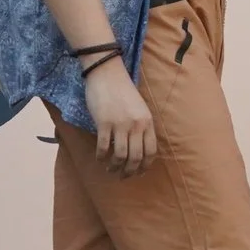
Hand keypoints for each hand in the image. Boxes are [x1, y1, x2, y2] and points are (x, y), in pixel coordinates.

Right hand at [86, 57, 156, 177]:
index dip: (145, 166)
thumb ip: (141, 127)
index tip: (138, 173)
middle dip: (129, 171)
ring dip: (115, 167)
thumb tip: (138, 149)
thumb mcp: (140, 109)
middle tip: (123, 176)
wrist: (107, 73)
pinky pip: (103, 147)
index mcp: (148, 122)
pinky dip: (101, 156)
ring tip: (110, 169)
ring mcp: (120, 124)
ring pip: (120, 155)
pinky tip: (99, 158)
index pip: (151, 152)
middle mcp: (136, 125)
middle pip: (136, 157)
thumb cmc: (123, 91)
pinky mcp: (104, 123)